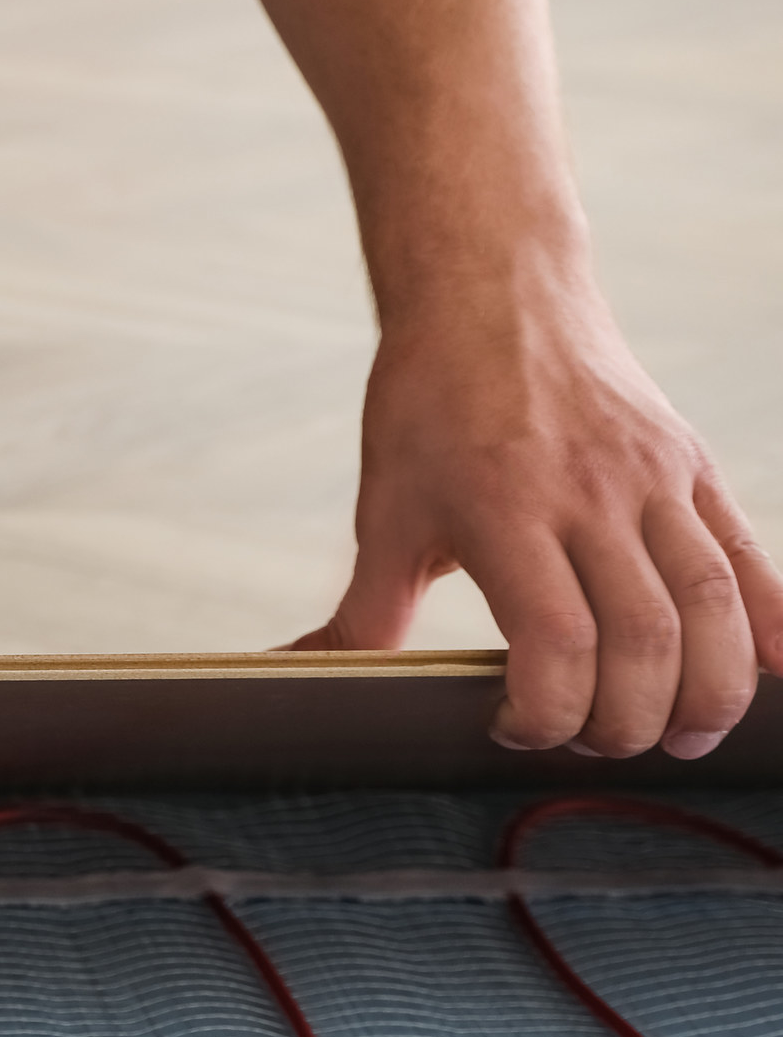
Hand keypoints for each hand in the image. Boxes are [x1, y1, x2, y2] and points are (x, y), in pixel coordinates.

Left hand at [295, 299, 782, 758]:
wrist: (495, 294)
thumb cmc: (431, 405)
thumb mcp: (384, 508)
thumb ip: (364, 610)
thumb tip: (301, 674)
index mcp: (504, 509)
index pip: (557, 641)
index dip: (548, 711)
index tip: (515, 728)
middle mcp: (591, 494)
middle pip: (646, 637)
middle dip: (630, 719)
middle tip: (597, 743)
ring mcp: (654, 478)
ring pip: (713, 603)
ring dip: (710, 692)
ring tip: (684, 738)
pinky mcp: (694, 466)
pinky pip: (752, 556)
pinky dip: (775, 625)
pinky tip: (773, 676)